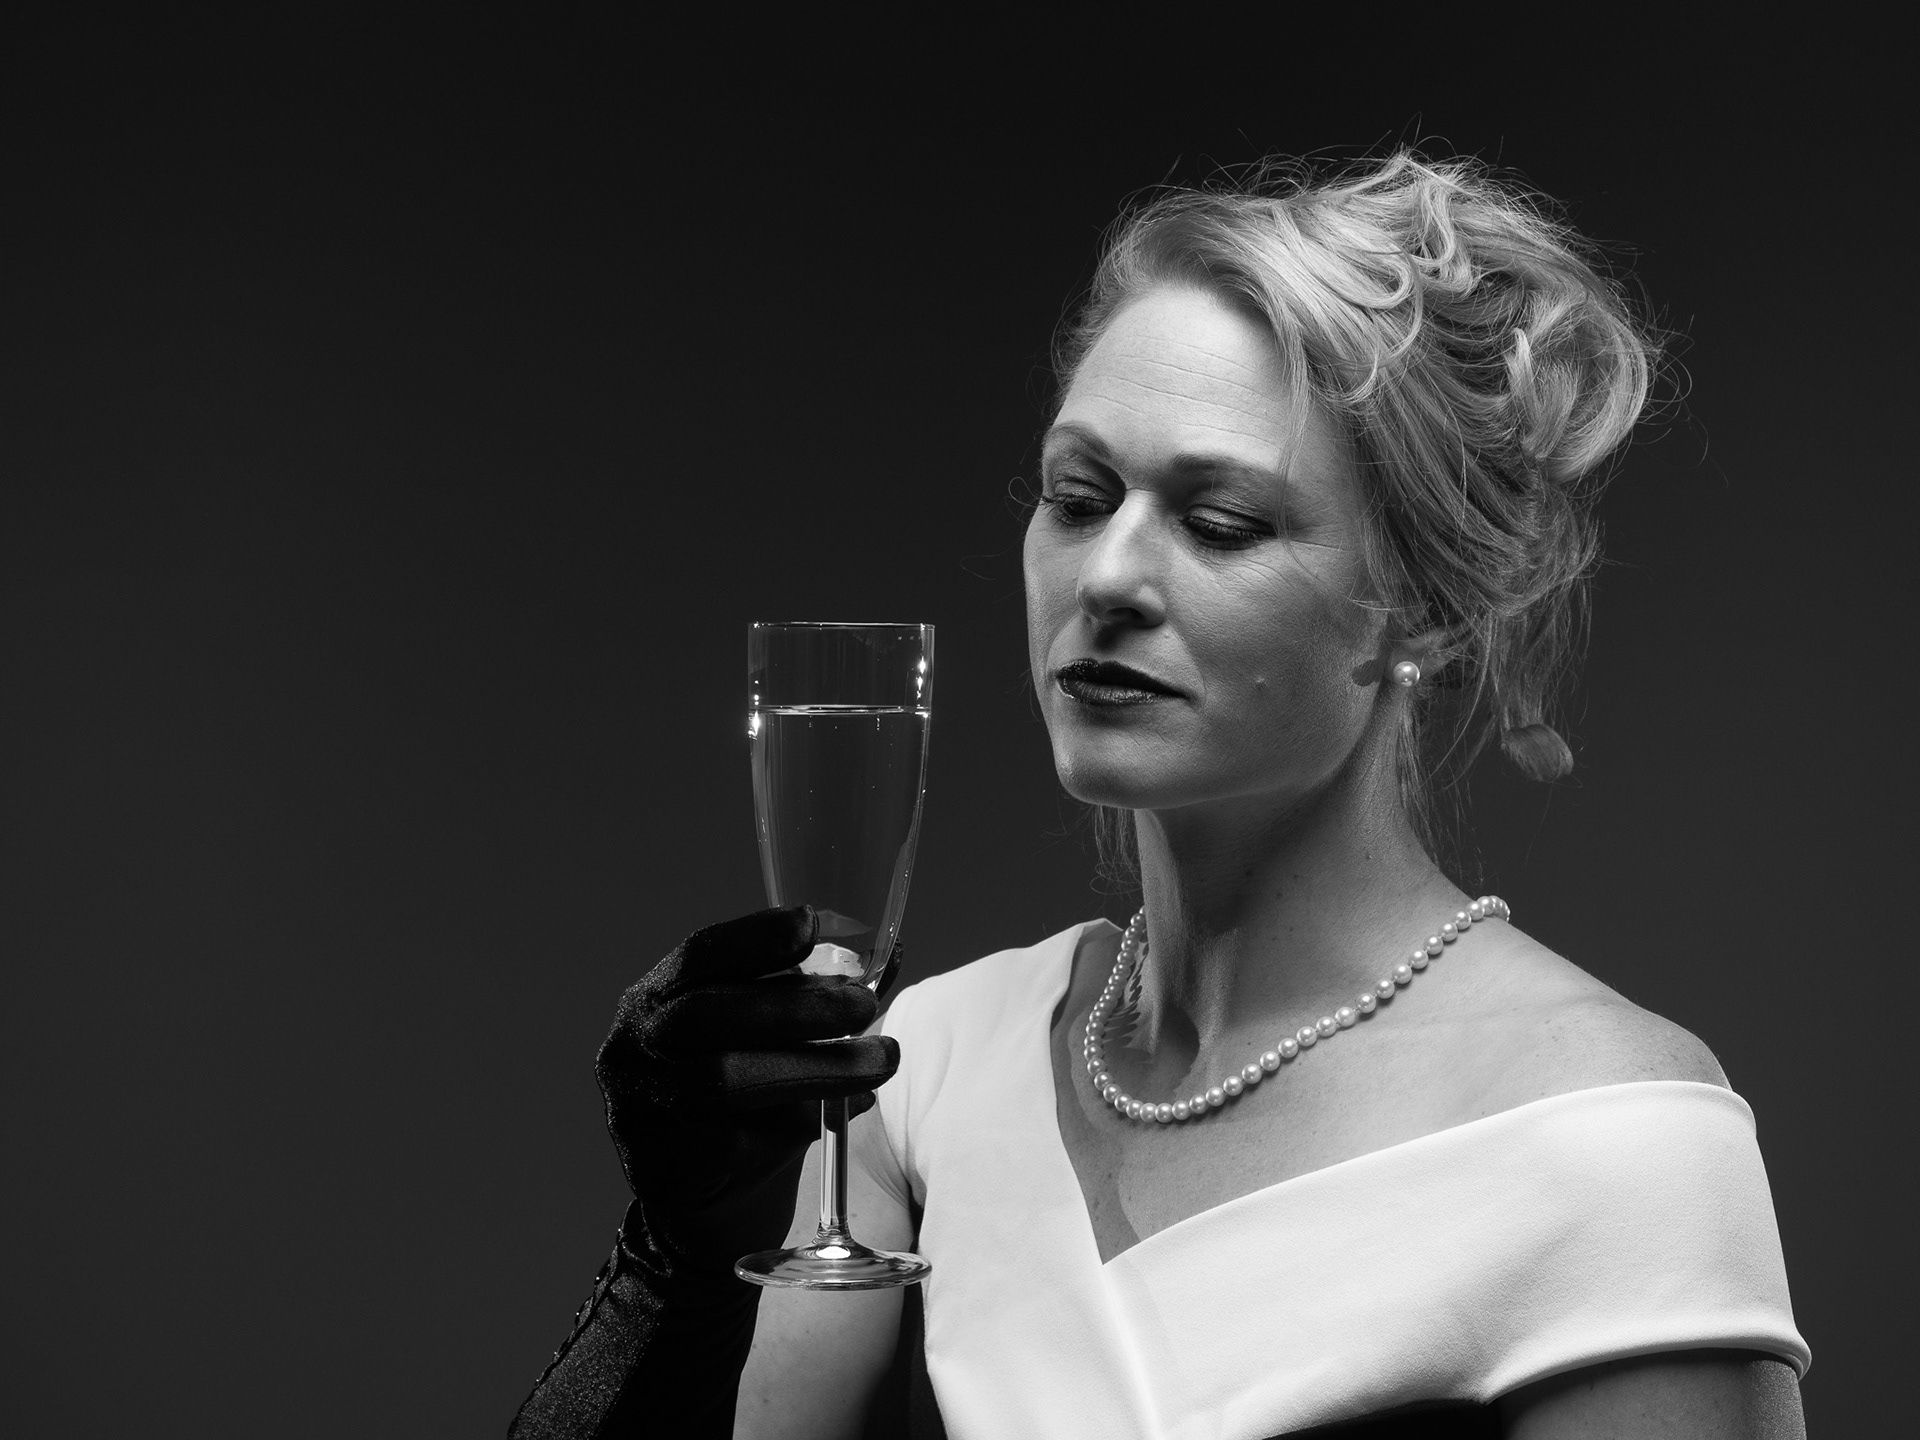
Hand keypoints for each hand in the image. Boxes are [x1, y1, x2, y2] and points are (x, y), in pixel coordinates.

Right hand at [594, 906, 900, 1278]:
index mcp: (655, 1000)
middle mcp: (634, 1048)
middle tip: (865, 1005)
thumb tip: (892, 952)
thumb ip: (815, 999)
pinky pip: (739, 1137)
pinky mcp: (669, 1166)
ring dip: (813, 1064)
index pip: (700, 955)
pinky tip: (847, 1109)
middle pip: (707, 1013)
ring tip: (879, 1059)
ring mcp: (643, 1109)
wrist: (707, 1211)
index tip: (815, 924)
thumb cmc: (746, 1108)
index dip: (756, 936)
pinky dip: (801, 1119)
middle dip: (795, 1003)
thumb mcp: (771, 1042)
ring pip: (724, 1078)